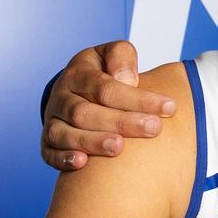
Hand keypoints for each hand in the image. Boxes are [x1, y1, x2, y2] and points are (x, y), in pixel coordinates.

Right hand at [41, 40, 174, 170]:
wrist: (76, 87)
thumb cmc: (105, 70)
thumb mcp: (114, 54)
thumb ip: (122, 59)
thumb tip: (127, 80)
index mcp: (78, 74)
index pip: (106, 88)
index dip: (138, 99)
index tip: (169, 108)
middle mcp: (61, 98)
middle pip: (85, 112)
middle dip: (121, 122)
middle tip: (153, 128)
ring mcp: (52, 121)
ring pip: (64, 134)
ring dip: (92, 142)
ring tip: (119, 148)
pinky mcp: (48, 143)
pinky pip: (49, 153)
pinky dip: (63, 159)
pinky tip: (82, 163)